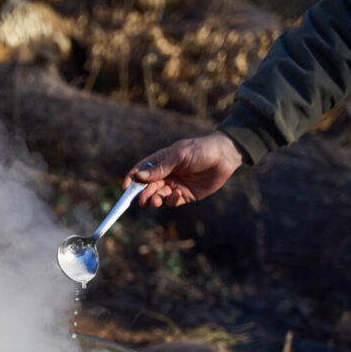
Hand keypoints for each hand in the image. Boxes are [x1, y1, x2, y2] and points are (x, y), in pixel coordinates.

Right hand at [125, 131, 243, 207]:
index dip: (132, 179)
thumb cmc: (200, 150)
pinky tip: (177, 194)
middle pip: (148, 186)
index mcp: (161, 160)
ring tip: (156, 201)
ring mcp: (175, 185)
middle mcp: (166, 173)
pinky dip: (172, 200)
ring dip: (155, 199)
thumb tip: (139, 177)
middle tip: (142, 201)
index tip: (126, 188)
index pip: (141, 170)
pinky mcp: (185, 195)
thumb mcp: (179, 156)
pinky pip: (173, 201)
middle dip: (143, 194)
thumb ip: (160, 168)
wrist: (224, 156)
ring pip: (159, 195)